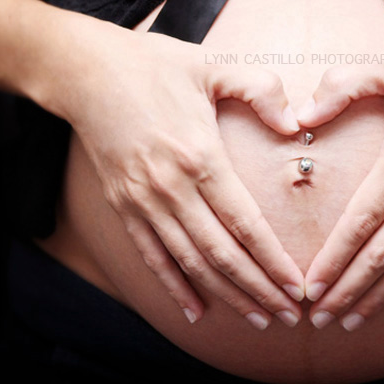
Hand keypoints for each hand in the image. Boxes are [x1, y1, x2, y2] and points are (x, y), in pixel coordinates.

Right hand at [57, 21, 305, 329]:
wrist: (84, 71)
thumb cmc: (155, 65)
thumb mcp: (212, 66)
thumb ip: (260, 90)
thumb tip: (295, 125)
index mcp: (199, 155)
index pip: (245, 223)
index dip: (273, 261)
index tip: (298, 287)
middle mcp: (171, 188)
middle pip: (222, 254)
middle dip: (258, 289)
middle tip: (289, 316)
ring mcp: (143, 201)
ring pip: (190, 263)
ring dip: (226, 295)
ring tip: (257, 318)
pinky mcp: (123, 206)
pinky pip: (152, 257)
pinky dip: (174, 288)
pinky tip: (196, 312)